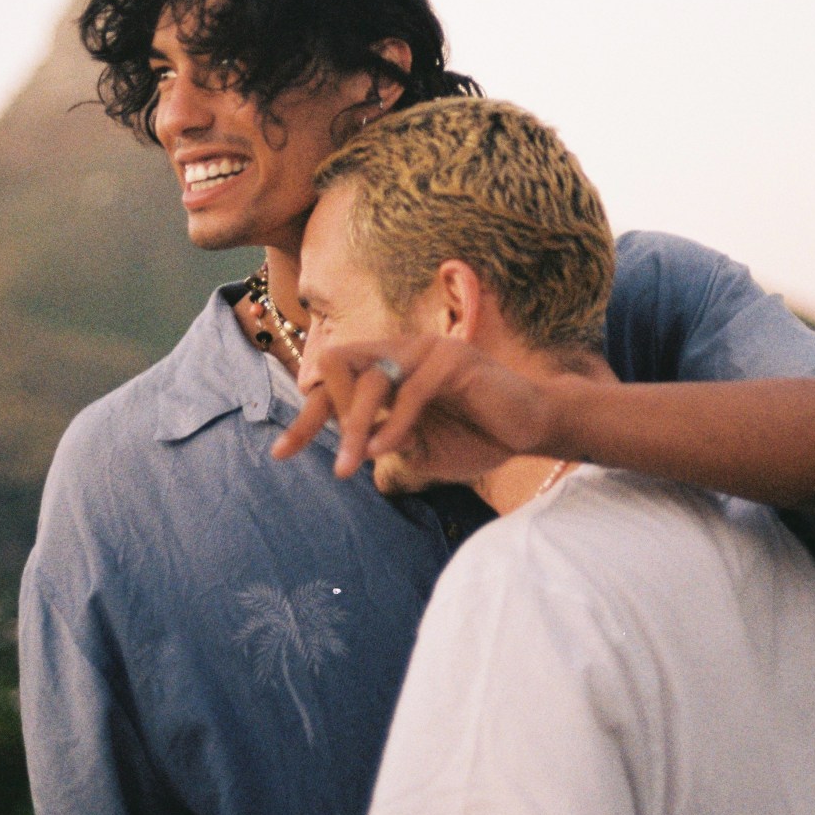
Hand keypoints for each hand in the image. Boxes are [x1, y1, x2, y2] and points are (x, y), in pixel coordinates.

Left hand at [273, 336, 564, 484]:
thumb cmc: (478, 436)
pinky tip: (386, 449)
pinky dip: (393, 423)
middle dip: (321, 414)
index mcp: (390, 369)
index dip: (305, 417)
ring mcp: (426, 350)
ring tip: (352, 464)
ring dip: (354, 426)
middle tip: (327, 460)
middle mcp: (402, 351)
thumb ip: (385, 443)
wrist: (533, 430)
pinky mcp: (453, 358)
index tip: (282, 454)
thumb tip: (350, 450)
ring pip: (369, 377)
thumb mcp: (420, 448)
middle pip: (336, 364)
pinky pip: (409, 390)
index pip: (333, 382)